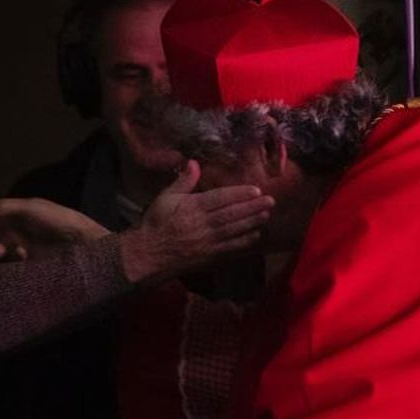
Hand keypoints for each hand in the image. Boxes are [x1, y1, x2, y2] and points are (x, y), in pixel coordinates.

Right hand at [0, 197, 110, 260]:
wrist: (83, 243)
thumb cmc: (58, 220)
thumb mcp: (30, 209)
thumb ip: (4, 209)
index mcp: (17, 209)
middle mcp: (19, 224)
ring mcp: (26, 242)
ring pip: (0, 244)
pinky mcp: (32, 259)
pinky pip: (12, 260)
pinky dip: (9, 259)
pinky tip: (16, 259)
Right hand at [118, 162, 272, 282]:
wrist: (148, 254)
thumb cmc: (156, 223)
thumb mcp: (165, 198)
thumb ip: (182, 181)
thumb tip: (194, 162)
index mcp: (192, 208)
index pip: (220, 199)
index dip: (239, 194)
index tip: (256, 190)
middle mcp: (202, 224)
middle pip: (231, 214)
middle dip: (252, 207)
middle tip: (270, 201)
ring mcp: (207, 241)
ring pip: (233, 230)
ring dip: (252, 222)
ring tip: (267, 214)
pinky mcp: (209, 256)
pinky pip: (229, 248)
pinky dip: (243, 242)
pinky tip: (255, 235)